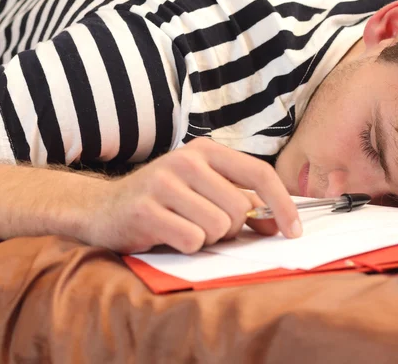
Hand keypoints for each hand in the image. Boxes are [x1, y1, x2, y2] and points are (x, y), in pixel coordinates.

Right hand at [86, 138, 300, 253]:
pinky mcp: (145, 209)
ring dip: (207, 238)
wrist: (104, 208)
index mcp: (206, 150)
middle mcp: (186, 160)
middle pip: (239, 208)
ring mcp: (164, 182)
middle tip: (204, 224)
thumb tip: (276, 224)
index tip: (294, 231)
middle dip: (229, 228)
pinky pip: (192, 240)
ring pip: (218, 227)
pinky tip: (167, 235)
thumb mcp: (203, 191)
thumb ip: (239, 201)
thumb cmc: (163, 201)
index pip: (260, 173)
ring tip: (183, 227)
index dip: (283, 204)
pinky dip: (186, 246)